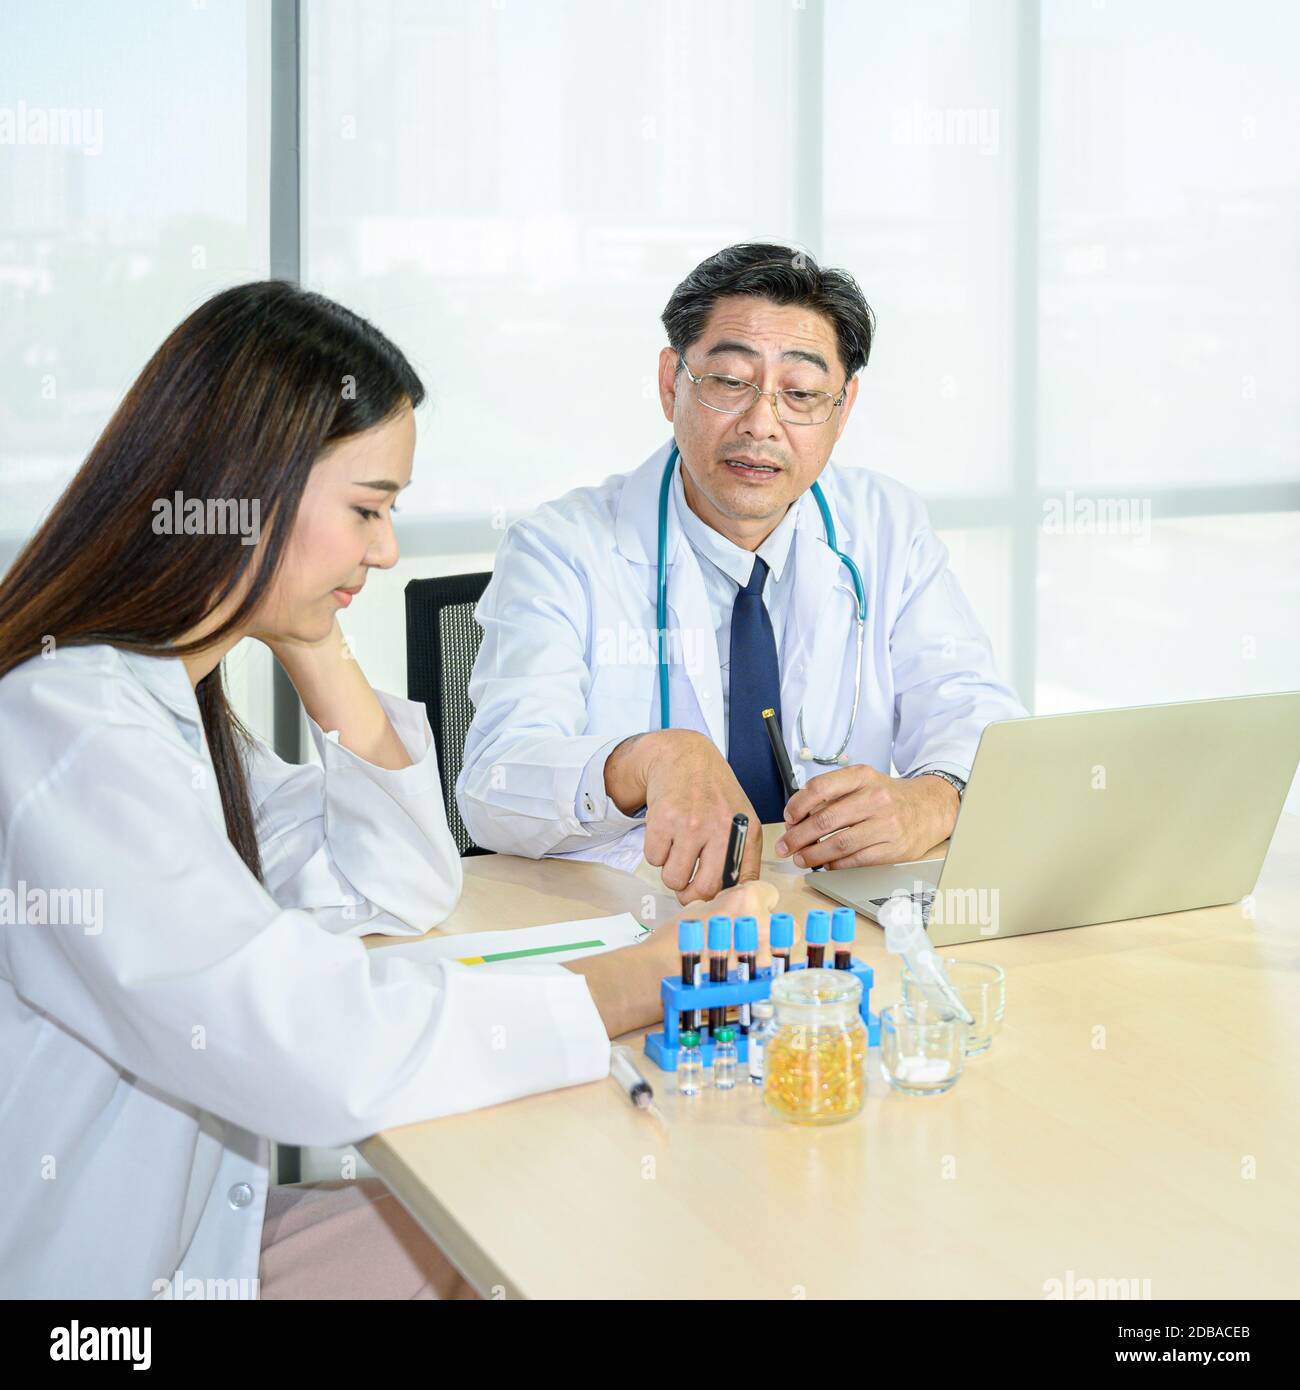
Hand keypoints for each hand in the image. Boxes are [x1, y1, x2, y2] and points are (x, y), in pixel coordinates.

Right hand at [566, 878, 779, 1037]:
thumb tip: (737, 908)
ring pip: (783, 952)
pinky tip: (744, 976)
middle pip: (786, 924)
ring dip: (769, 954)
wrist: (662, 973)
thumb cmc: (674, 940)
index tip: (752, 911)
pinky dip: (762, 975)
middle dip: (773, 930)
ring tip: (745, 960)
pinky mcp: (761, 980)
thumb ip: (726, 904)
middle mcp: (761, 925)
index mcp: (745, 900)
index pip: (770, 893)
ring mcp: (765, 955)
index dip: (760, 902)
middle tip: (752, 938)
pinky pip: (773, 974)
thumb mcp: (700, 907)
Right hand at [607, 729, 763, 904]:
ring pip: (673, 878)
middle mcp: (721, 828)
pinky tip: (666, 834)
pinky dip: (656, 853)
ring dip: (671, 872)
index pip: (741, 883)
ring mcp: (691, 824)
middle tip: (687, 887)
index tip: (714, 902)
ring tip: (677, 851)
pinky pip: (653, 860)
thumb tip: (733, 895)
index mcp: (747, 832)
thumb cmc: (714, 792)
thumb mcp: (741, 819)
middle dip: (691, 894)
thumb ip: (741, 856)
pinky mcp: (663, 820)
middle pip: (704, 889)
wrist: (685, 757)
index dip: (725, 900)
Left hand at [774, 765, 957, 869]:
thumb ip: (833, 795)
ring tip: (801, 858)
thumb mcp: (863, 782)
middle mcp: (875, 798)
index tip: (788, 818)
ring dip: (813, 855)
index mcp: (862, 777)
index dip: (797, 805)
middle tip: (785, 846)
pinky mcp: (893, 848)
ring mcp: (886, 824)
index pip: (820, 788)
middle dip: (798, 836)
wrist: (929, 808)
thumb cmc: (889, 797)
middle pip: (825, 820)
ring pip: (839, 844)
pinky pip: (856, 860)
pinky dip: (836, 865)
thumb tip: (798, 817)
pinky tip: (826, 864)